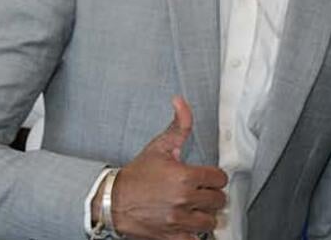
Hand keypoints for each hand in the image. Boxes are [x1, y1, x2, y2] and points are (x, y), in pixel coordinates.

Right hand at [109, 97, 230, 239]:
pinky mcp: (171, 236)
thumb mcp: (157, 148)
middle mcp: (183, 199)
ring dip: (205, 215)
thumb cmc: (135, 177)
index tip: (207, 179)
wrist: (111, 202)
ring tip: (196, 209)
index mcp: (184, 176)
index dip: (214, 178)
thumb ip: (178, 126)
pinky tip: (188, 225)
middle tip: (201, 194)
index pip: (219, 178)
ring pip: (210, 221)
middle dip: (211, 196)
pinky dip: (194, 234)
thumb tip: (181, 102)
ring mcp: (178, 220)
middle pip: (218, 200)